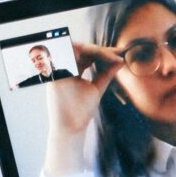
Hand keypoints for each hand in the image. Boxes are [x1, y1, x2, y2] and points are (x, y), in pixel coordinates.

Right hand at [43, 42, 123, 175]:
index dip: (104, 52)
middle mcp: (64, 68)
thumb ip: (106, 73)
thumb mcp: (97, 88)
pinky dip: (81, 52)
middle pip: (82, 50)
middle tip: (117, 52)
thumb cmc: (82, 110)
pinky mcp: (54, 74)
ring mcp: (58, 70)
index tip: (120, 53)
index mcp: (73, 70)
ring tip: (110, 55)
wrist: (72, 127)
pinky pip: (66, 57)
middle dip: (101, 49)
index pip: (88, 55)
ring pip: (75, 50)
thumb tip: (120, 60)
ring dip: (93, 50)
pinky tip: (98, 54)